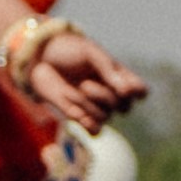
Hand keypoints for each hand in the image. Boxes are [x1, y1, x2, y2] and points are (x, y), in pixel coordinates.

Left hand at [3, 13, 148, 133]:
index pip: (141, 92)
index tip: (124, 87)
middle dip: (104, 97)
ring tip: (70, 91)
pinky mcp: (81, 118)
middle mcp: (111, 93)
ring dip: (87, 106)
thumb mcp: (90, 52)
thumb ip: (108, 70)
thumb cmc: (68, 50)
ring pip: (106, 117)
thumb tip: (127, 91)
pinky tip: (75, 112)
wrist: (39, 59)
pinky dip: (87, 123)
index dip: (137, 92)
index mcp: (118, 75)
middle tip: (84, 83)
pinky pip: (95, 130)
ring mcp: (96, 106)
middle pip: (124, 107)